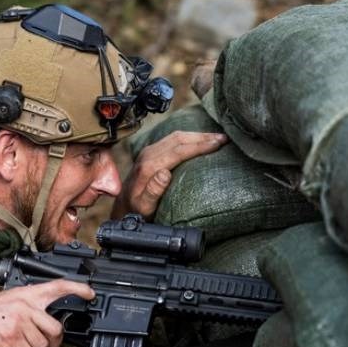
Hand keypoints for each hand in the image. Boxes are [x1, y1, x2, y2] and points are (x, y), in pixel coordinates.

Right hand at [0, 279, 94, 346]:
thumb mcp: (4, 301)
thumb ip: (26, 306)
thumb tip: (45, 318)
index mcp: (23, 294)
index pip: (57, 286)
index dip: (78, 289)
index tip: (90, 293)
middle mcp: (24, 305)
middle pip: (56, 328)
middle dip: (52, 343)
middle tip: (42, 346)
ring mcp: (19, 322)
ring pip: (44, 345)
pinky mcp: (13, 339)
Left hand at [111, 131, 226, 219]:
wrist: (123, 207)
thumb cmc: (136, 211)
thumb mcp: (144, 207)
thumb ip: (153, 191)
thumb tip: (165, 173)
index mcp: (149, 166)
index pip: (179, 150)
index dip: (200, 146)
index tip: (219, 144)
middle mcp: (148, 155)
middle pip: (179, 139)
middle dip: (203, 137)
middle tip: (224, 138)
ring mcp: (149, 151)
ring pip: (176, 136)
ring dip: (198, 135)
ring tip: (217, 138)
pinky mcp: (151, 152)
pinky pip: (173, 140)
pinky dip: (190, 138)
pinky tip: (201, 141)